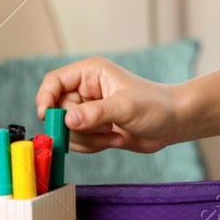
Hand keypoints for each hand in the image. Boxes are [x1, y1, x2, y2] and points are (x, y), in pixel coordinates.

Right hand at [34, 56, 181, 153]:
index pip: (54, 81)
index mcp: (91, 73)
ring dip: (88, 139)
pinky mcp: (93, 127)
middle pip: (58, 111)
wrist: (173, 123)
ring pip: (66, 130)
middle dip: (78, 126)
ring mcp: (88, 110)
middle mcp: (86, 90)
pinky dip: (93, 146)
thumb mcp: (126, 107)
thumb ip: (97, 113)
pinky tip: (115, 139)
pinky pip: (77, 141)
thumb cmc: (156, 106)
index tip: (48, 117)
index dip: (45, 98)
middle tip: (103, 128)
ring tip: (113, 134)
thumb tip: (68, 120)